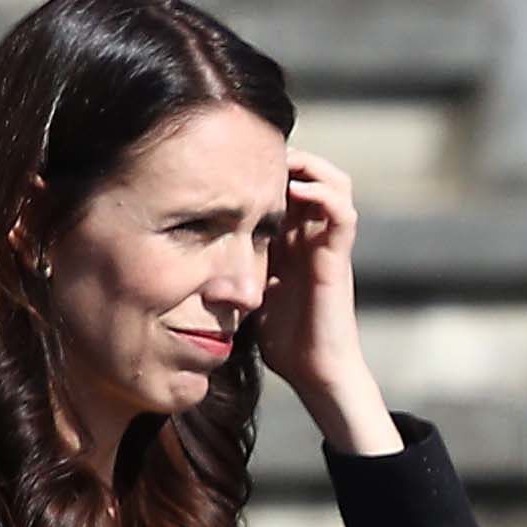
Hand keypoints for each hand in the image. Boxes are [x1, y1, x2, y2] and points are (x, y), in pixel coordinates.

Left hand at [257, 150, 402, 455]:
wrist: (316, 371)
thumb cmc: (284, 341)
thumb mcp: (246, 293)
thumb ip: (231, 270)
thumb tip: (185, 256)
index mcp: (292, 242)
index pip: (287, 188)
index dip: (266, 169)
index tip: (231, 161)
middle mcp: (313, 237)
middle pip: (314, 175)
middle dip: (287, 158)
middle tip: (255, 155)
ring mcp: (328, 245)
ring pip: (335, 183)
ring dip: (311, 167)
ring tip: (282, 164)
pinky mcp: (338, 258)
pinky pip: (342, 214)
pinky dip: (323, 193)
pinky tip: (295, 190)